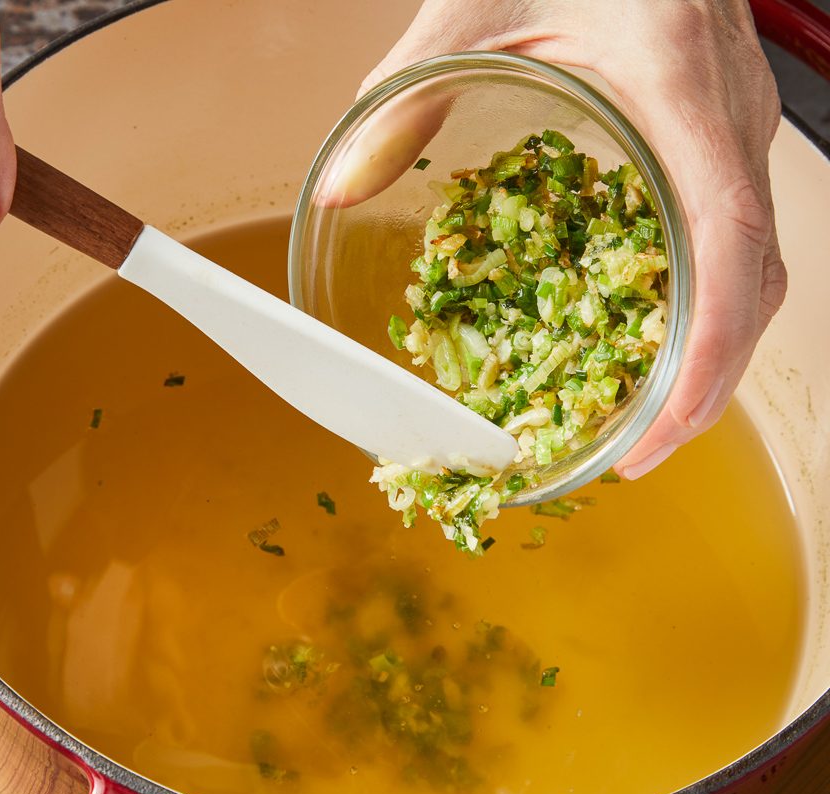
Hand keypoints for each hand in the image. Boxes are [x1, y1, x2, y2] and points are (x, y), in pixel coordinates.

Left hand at [354, 0, 785, 479]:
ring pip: (752, 267)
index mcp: (674, 83)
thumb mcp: (464, 12)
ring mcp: (734, 127)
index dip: (705, 352)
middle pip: (753, 279)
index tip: (659, 428)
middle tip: (633, 453)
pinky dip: (695, 306)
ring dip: (703, 355)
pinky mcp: (717, 136)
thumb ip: (400, 100)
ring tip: (635, 417)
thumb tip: (337, 187)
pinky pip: (728, 237)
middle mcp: (726, 116)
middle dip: (703, 383)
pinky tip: (636, 338)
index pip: (727, 239)